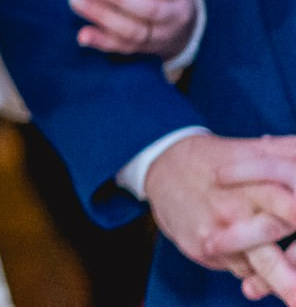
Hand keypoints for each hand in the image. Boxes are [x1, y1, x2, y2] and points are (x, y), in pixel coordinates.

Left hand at [69, 0, 196, 58]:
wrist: (181, 19)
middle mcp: (173, 14)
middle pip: (149, 10)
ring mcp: (158, 34)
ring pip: (134, 30)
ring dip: (103, 17)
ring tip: (76, 0)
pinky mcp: (141, 48)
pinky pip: (122, 48)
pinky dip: (101, 42)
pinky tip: (82, 35)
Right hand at [204, 137, 295, 301]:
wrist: (159, 164)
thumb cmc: (214, 158)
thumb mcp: (251, 150)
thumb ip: (286, 151)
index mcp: (254, 186)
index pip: (288, 207)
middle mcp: (235, 212)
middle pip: (270, 252)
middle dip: (289, 276)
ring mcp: (217, 233)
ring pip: (258, 268)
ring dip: (278, 283)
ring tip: (293, 300)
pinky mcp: (201, 248)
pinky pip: (240, 270)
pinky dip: (253, 269)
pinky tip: (253, 259)